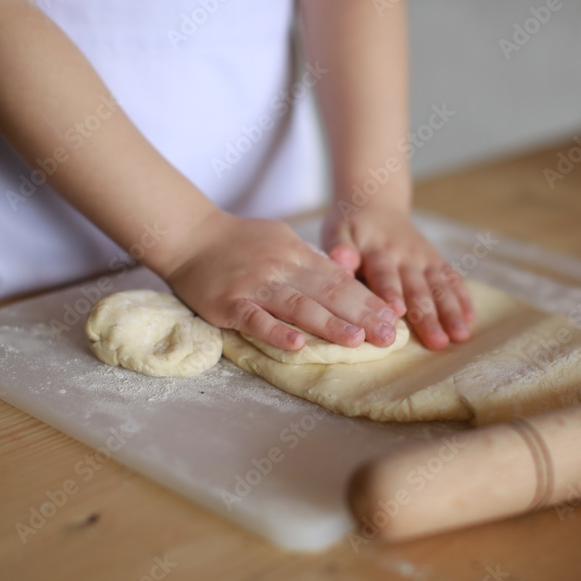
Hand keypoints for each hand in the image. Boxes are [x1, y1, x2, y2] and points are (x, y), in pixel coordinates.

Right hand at [161, 212, 397, 350]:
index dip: (368, 300)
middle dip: (361, 316)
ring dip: (329, 324)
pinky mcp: (230, 304)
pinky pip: (256, 320)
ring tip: (356, 340)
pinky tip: (297, 345)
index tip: (392, 319)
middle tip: (388, 337)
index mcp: (296, 254)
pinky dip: (276, 332)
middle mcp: (281, 268)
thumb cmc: (236, 241)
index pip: (340, 280)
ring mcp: (255, 286)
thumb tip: (342, 276)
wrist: (188, 235)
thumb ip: (309, 260)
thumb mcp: (280, 239)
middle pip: (328, 294)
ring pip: (298, 306)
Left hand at [322, 206, 473, 349]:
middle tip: (437, 342)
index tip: (397, 311)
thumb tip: (342, 261)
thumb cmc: (351, 226)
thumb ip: (338, 247)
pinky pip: (452, 279)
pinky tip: (470, 320)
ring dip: (451, 312)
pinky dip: (462, 298)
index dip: (390, 291)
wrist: (375, 202)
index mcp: (377, 250)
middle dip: (427, 316)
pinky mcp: (435, 260)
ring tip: (460, 336)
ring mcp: (423, 258)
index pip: (385, 273)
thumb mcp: (337, 230)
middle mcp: (404, 255)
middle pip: (417, 288)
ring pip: (439, 287)